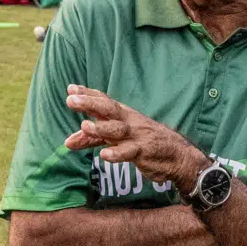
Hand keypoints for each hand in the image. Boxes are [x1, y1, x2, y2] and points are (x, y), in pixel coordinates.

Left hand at [64, 85, 208, 188]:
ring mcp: (137, 136)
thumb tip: (67, 142)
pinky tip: (104, 155)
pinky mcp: (144, 152)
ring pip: (117, 130)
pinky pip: (130, 152)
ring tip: (84, 126)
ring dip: (101, 128)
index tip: (71, 88)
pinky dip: (117, 153)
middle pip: (109, 110)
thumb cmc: (145, 143)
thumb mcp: (117, 139)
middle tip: (71, 99)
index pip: (105, 101)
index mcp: (124, 115)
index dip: (88, 94)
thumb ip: (92, 139)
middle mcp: (130, 122)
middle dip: (90, 104)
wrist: (179, 156)